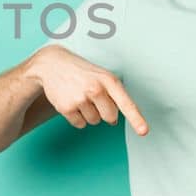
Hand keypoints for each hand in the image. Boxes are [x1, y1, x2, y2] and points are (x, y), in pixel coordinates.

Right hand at [25, 45, 149, 134]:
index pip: (126, 103)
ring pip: (94, 121)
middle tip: (94, 98)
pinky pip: (80, 124)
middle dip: (104, 113)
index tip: (144, 131)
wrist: (52, 64)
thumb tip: (114, 120)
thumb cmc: (82, 72)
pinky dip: (77, 117)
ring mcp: (80, 99)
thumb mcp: (101, 76)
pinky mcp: (66, 108)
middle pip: (110, 118)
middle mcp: (96, 89)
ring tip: (80, 96)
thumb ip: (113, 94)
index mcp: (109, 80)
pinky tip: (71, 101)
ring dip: (89, 113)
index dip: (136, 119)